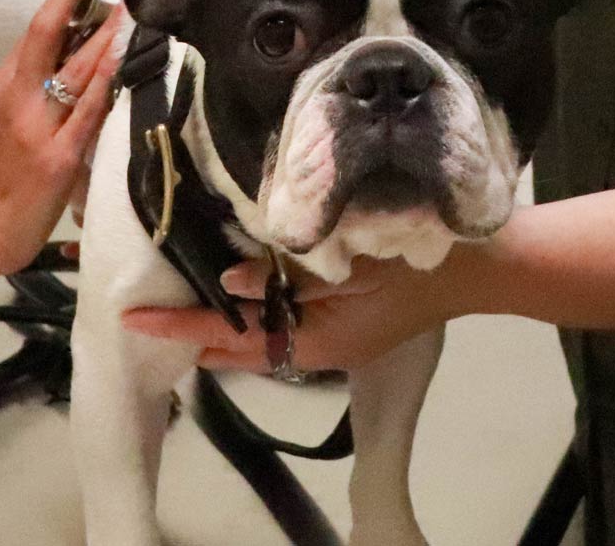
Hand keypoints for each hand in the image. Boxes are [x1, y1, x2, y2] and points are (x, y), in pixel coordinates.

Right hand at [0, 0, 126, 275]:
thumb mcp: (7, 114)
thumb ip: (35, 82)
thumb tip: (78, 45)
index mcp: (5, 82)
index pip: (40, 24)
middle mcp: (19, 94)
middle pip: (53, 31)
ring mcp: (39, 123)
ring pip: (76, 66)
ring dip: (107, 32)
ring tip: (134, 2)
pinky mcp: (59, 154)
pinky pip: (89, 109)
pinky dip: (107, 80)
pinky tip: (126, 58)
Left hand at [120, 255, 456, 373]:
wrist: (480, 271)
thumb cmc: (416, 263)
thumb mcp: (351, 265)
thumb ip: (287, 278)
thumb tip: (228, 283)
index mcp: (316, 342)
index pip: (231, 337)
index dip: (180, 325)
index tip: (135, 317)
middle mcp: (317, 351)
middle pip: (238, 351)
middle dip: (193, 334)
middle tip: (144, 316)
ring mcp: (331, 342)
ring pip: (259, 342)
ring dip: (221, 328)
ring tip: (176, 308)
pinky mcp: (342, 327)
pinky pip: (284, 329)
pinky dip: (253, 317)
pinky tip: (236, 296)